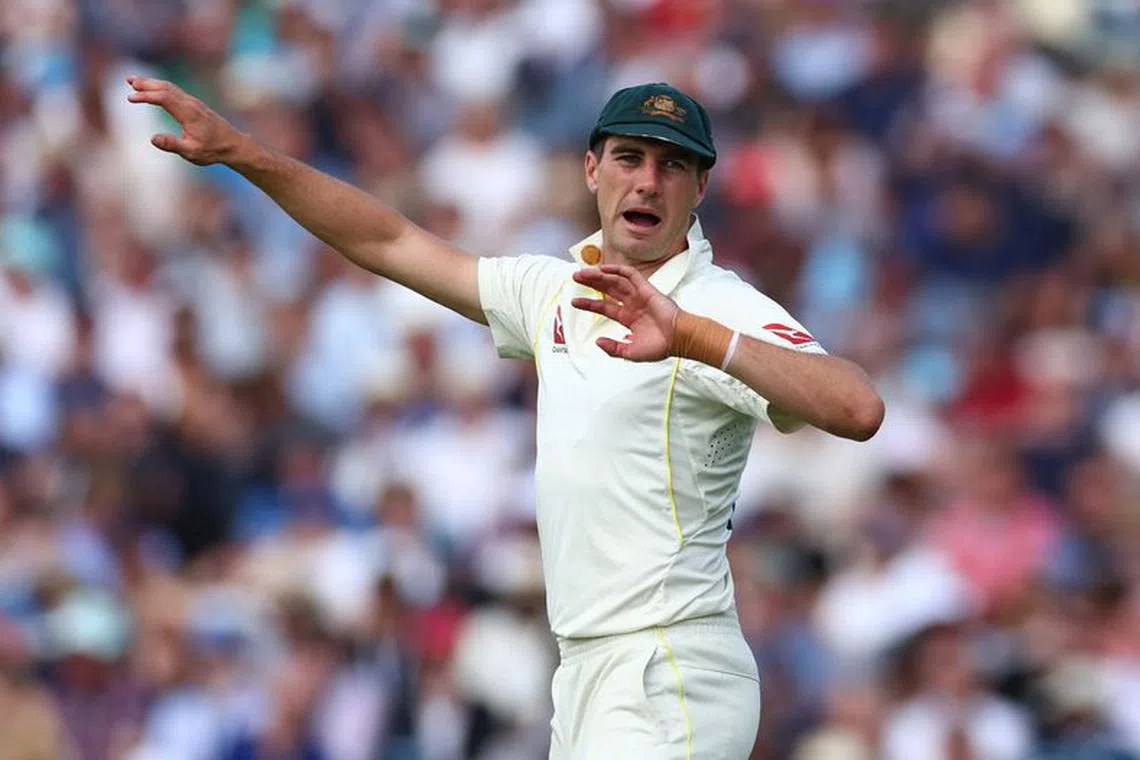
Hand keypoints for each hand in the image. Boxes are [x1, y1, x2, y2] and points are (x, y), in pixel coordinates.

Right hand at [126, 76, 244, 164]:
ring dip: (152, 83)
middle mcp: (191, 104)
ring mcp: (194, 103)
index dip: (146, 96)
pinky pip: (175, 91)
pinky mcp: (195, 104)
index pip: (164, 98)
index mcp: (189, 114)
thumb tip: (152, 138)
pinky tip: (153, 89)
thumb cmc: (213, 150)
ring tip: (134, 81)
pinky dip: (161, 87)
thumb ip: (172, 144)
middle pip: (166, 88)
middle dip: (146, 83)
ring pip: (170, 87)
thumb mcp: (192, 152)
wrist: (234, 145)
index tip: (130, 99)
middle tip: (128, 80)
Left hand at [571, 264, 678, 360]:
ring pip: (616, 281)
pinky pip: (631, 275)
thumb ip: (614, 348)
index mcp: (629, 318)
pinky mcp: (647, 289)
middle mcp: (633, 304)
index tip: (575, 301)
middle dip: (592, 283)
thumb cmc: (659, 347)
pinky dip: (618, 270)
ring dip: (600, 275)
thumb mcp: (630, 352)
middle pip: (608, 289)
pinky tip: (604, 268)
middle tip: (575, 277)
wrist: (678, 339)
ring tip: (583, 273)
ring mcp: (639, 295)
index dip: (590, 304)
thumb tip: (597, 342)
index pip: (605, 307)